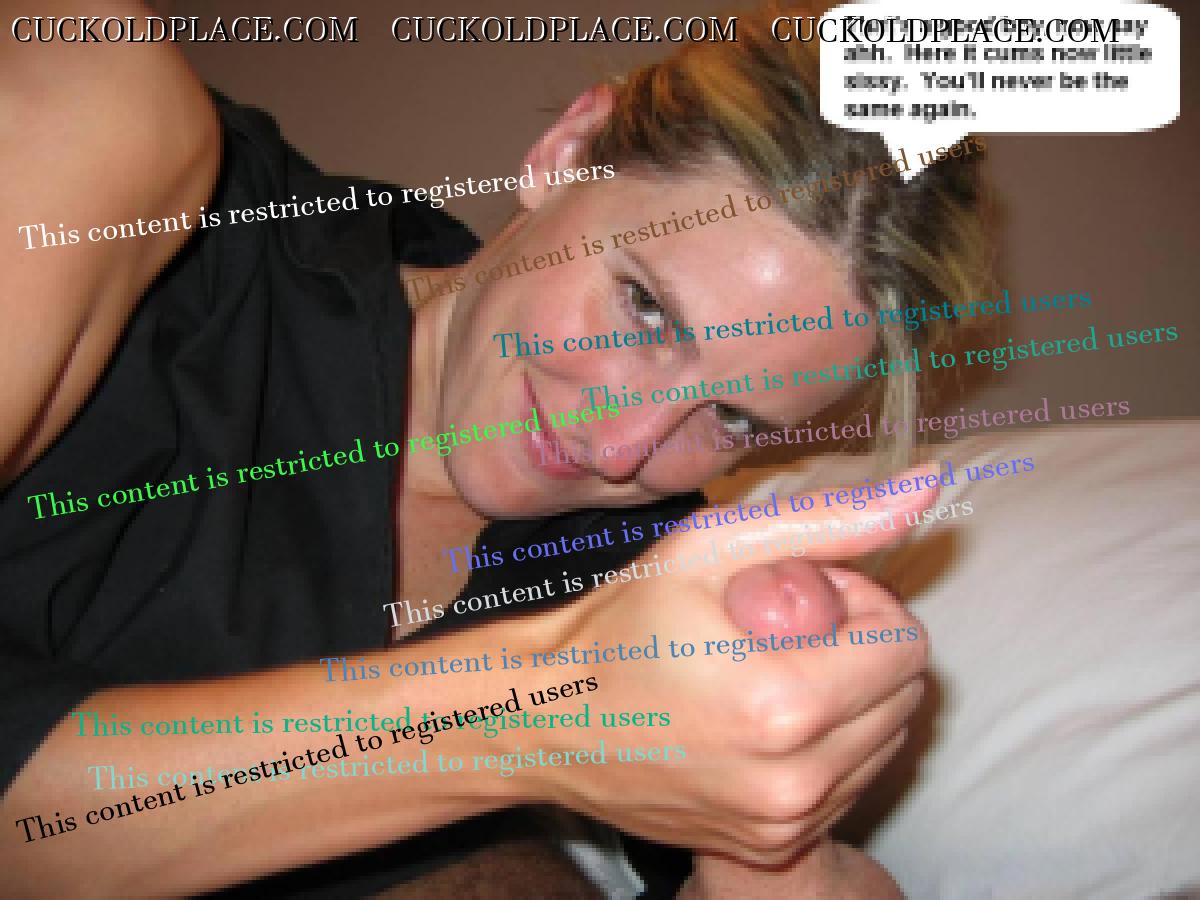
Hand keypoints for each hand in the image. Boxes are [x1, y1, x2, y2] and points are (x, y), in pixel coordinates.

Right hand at [527, 468, 934, 864]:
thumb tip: (931, 487)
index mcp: (785, 706)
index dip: (861, 605)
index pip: (905, 647)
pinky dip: (826, 747)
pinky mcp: (770, 845)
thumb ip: (829, 521)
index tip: (802, 595)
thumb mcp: (711, 548)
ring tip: (770, 670)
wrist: (545, 717)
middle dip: (860, 650)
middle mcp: (795, 781)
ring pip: (882, 745)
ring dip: (849, 700)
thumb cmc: (619, 623)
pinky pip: (846, 787)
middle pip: (903, 699)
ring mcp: (783, 823)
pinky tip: (763, 719)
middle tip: (784, 629)